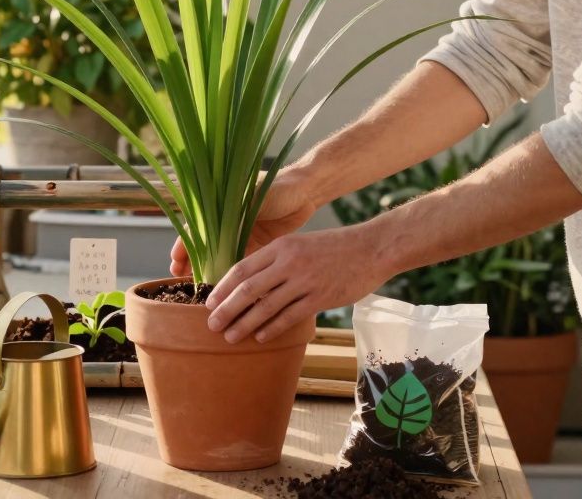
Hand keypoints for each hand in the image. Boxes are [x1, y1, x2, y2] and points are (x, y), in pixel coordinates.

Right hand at [169, 169, 318, 276]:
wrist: (306, 191)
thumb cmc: (277, 188)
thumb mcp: (251, 200)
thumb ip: (234, 219)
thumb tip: (214, 239)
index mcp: (222, 208)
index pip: (195, 229)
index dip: (183, 246)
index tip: (175, 262)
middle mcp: (228, 223)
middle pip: (205, 247)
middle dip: (193, 264)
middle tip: (183, 282)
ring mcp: (242, 235)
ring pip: (221, 258)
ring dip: (211, 273)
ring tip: (202, 291)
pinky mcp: (257, 245)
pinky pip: (241, 263)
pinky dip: (233, 275)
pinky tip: (227, 289)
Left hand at [203, 224, 391, 343]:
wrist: (372, 248)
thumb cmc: (335, 247)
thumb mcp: (301, 244)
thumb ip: (278, 259)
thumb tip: (252, 283)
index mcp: (282, 246)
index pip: (243, 268)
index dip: (223, 287)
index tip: (209, 302)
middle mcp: (290, 262)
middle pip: (248, 289)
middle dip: (226, 308)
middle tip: (211, 324)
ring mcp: (305, 281)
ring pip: (266, 306)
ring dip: (245, 324)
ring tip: (230, 336)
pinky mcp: (321, 298)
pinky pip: (290, 317)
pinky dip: (272, 328)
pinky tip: (260, 337)